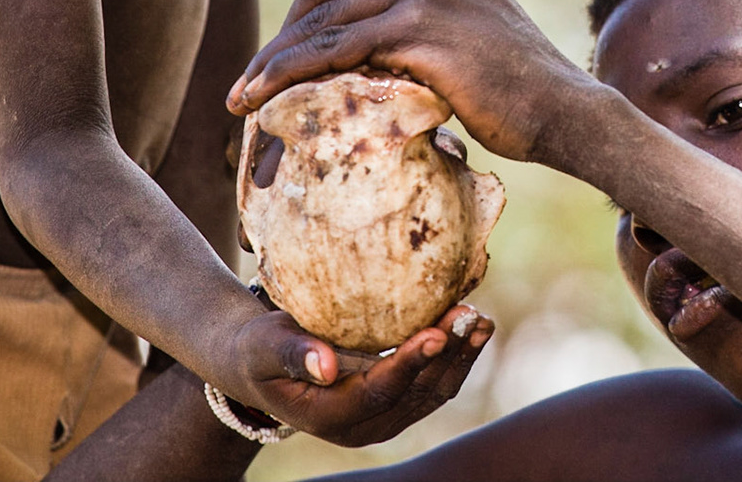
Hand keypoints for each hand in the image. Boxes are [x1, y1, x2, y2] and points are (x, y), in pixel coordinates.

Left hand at [226, 0, 604, 164]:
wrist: (561, 108)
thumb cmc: (516, 81)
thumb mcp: (472, 20)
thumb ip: (426, 5)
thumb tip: (368, 30)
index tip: (297, 10)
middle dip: (286, 26)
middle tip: (260, 71)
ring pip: (324, 17)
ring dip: (275, 58)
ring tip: (243, 96)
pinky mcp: (418, 30)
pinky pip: (334, 48)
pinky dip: (290, 73)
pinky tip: (265, 97)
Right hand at [236, 303, 494, 446]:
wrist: (266, 364)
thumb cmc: (262, 349)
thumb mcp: (266, 346)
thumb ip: (294, 353)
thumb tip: (326, 366)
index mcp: (328, 416)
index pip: (378, 392)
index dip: (408, 364)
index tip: (435, 333)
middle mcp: (362, 425)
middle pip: (415, 392)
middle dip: (446, 354)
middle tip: (468, 315)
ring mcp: (384, 418)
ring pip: (433, 391)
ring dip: (460, 356)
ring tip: (479, 319)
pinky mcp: (398, 402)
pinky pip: (434, 384)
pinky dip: (456, 357)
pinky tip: (474, 327)